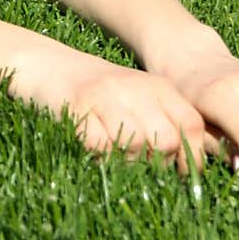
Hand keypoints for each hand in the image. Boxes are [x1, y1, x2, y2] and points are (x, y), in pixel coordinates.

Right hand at [14, 46, 206, 176]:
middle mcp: (136, 87)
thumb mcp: (138, 101)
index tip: (182, 174)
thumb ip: (164, 126)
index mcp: (157, 86)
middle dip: (156, 162)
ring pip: (136, 144)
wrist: (46, 65)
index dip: (192, 155)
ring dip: (126, 161)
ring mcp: (106, 95)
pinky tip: (92, 146)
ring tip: (113, 153)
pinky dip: (99, 155)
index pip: (191, 124)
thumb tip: (188, 170)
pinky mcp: (78, 107)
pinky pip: (101, 146)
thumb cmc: (99, 95)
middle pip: (166, 139)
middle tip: (136, 161)